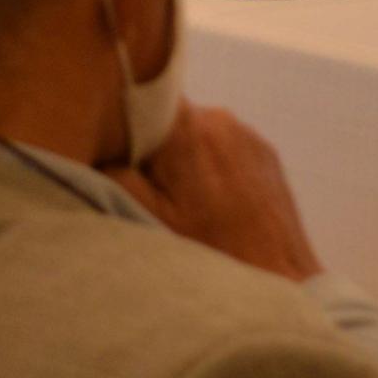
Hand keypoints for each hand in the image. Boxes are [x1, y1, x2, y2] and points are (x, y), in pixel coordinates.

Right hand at [109, 104, 324, 284]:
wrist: (281, 281)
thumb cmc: (211, 254)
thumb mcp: (150, 219)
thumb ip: (116, 175)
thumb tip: (97, 147)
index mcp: (185, 129)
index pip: (141, 97)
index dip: (124, 120)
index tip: (118, 149)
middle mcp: (218, 118)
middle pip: (168, 116)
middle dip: (154, 146)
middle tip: (153, 190)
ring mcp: (246, 133)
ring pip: (197, 132)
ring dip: (186, 157)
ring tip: (188, 203)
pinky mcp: (265, 151)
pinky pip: (225, 145)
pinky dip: (213, 166)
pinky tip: (216, 205)